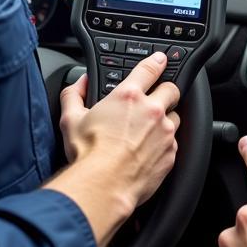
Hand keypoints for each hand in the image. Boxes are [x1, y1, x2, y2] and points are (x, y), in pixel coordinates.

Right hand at [57, 53, 180, 213]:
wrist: (104, 186)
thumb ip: (73, 94)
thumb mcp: (71, 119)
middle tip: (156, 99)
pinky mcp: (171, 153)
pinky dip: (164, 144)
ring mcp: (165, 132)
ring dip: (166, 120)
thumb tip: (78, 84)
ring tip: (148, 131)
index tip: (160, 60)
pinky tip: (149, 152)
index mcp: (128, 97)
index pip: (150, 69)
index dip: (157, 62)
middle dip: (166, 91)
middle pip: (172, 90)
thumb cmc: (88, 155)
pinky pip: (173, 143)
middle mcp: (152, 111)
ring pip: (176, 117)